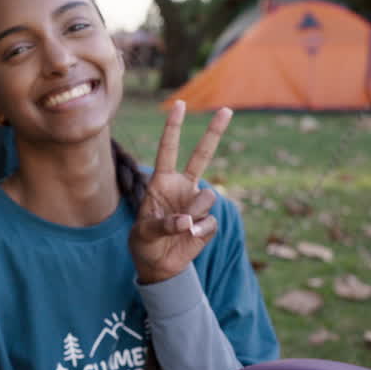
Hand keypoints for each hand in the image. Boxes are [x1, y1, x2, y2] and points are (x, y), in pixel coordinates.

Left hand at [129, 101, 231, 284]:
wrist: (158, 264)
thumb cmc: (145, 242)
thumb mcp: (144, 233)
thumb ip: (162, 224)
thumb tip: (188, 221)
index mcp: (161, 182)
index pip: (168, 150)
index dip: (173, 128)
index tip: (180, 105)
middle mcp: (183, 187)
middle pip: (201, 156)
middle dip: (214, 132)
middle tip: (227, 109)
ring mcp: (197, 203)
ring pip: (207, 198)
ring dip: (194, 213)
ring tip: (181, 226)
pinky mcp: (209, 221)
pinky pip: (209, 223)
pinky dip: (198, 232)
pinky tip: (189, 238)